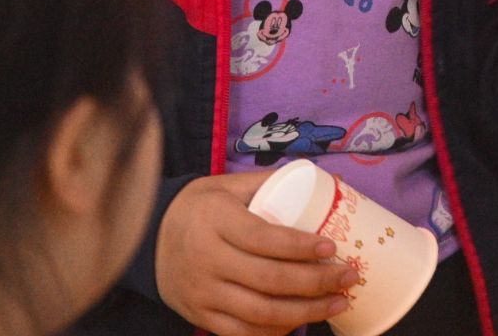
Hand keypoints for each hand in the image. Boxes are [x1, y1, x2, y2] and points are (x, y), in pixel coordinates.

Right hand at [153, 172, 354, 335]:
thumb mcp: (226, 186)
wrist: (149, 239)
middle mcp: (207, 260)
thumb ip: (268, 183)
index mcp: (215, 221)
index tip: (331, 247)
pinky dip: (274, 333)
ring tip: (338, 304)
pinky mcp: (200, 315)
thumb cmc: (199, 208)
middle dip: (316, 283)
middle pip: (268, 280)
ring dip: (304, 313)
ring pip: (259, 313)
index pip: (263, 238)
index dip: (300, 246)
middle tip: (349, 276)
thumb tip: (327, 178)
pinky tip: (301, 324)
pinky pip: (241, 333)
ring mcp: (203, 293)